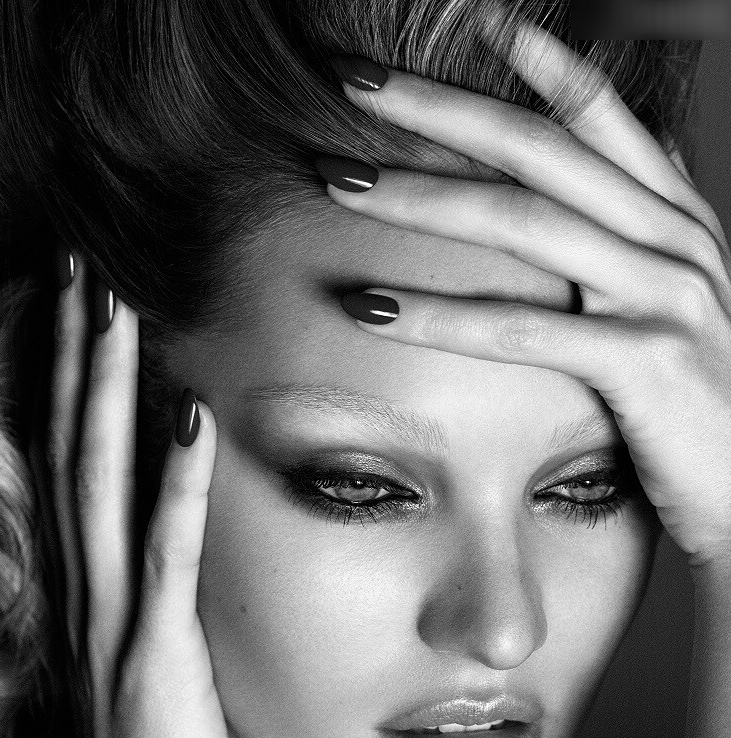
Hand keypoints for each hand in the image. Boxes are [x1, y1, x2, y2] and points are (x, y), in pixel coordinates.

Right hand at [36, 258, 338, 737]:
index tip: (86, 315)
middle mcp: (90, 597)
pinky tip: (188, 411)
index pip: (76, 470)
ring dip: (106, 388)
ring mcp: (117, 623)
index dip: (73, 389)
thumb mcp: (147, 680)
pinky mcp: (157, 655)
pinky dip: (174, 481)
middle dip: (76, 356)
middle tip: (82, 269)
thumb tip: (173, 559)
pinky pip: (165, 552)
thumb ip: (153, 613)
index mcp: (94, 600)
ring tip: (111, 302)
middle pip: (74, 451)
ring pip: (102, 481)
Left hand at [324, 25, 730, 573]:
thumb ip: (629, 244)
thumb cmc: (690, 406)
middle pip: (542, 148)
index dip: (538, 62)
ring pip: (525, 223)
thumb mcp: (666, 307)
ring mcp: (665, 295)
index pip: (601, 115)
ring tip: (340, 183)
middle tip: (355, 81)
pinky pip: (523, 329)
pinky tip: (374, 310)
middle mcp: (676, 240)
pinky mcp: (645, 361)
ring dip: (421, 198)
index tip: (472, 20)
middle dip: (441, 107)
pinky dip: (440, 319)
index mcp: (676, 219)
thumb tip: (593, 182)